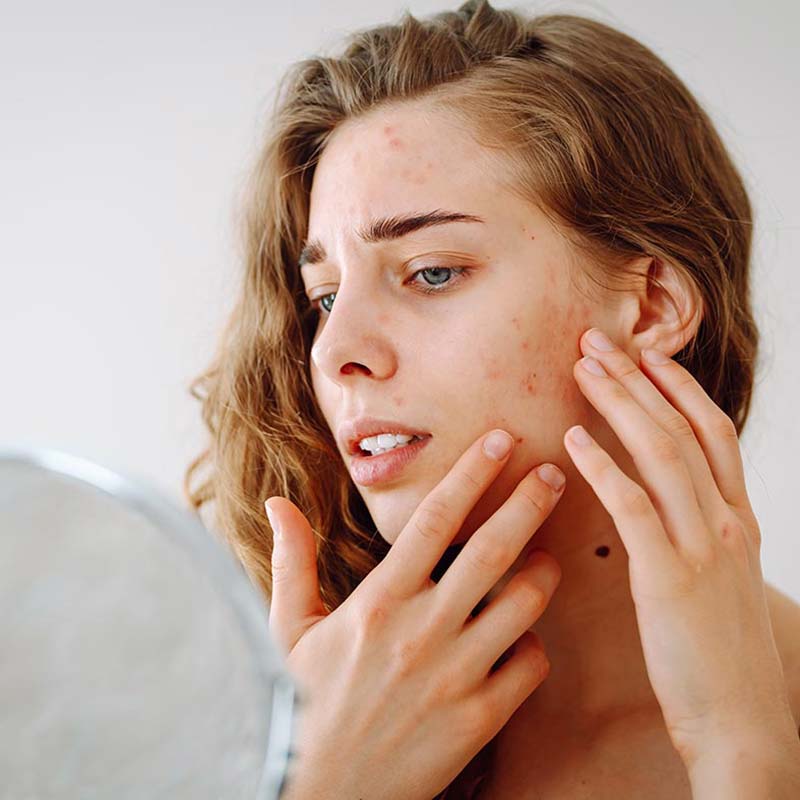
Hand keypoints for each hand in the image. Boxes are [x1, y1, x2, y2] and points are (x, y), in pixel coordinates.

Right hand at [265, 429, 564, 799]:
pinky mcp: (479, 721)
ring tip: (548, 556)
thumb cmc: (300, 704)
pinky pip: (529, 667)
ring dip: (545, 571)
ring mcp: (455, 676)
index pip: (436, 519)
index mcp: (379, 600)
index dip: (473, 473)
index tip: (501, 440)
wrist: (319, 794)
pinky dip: (535, 645)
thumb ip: (291, 560)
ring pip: (523, 604)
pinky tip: (525, 636)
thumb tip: (277, 502)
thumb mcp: (287, 629)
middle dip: (530, 502)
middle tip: (556, 472)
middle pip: (493, 549)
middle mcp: (422, 630)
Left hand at [564, 326, 797, 769]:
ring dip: (620, 404)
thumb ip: (703, 539)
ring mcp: (703, 547)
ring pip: (662, 453)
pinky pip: (633, 506)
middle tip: (599, 342)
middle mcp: (728, 524)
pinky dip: (603, 466)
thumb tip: (667, 508)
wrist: (746, 725)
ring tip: (584, 369)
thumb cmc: (723, 658)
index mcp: (740, 522)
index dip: (681, 388)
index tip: (648, 354)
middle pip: (682, 429)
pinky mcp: (671, 578)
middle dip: (639, 380)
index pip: (714, 434)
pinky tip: (574, 440)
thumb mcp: (725, 585)